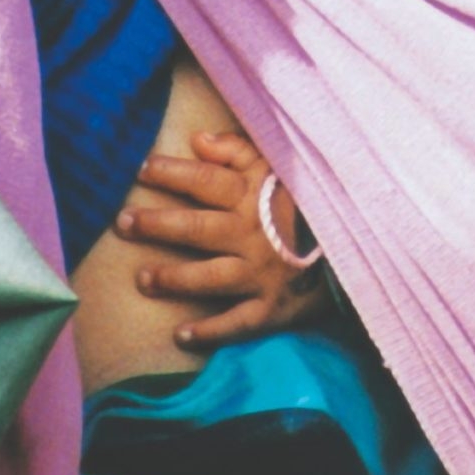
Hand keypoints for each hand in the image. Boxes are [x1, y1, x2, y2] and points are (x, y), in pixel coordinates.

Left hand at [116, 129, 324, 351]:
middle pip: (198, 228)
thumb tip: (198, 139)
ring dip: (175, 278)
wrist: (351, 250)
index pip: (207, 181)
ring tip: (143, 278)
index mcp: (254, 198)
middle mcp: (254, 235)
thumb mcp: (278, 168)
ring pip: (211, 276)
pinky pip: (238, 323)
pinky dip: (210, 331)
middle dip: (158, 225)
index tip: (141, 169)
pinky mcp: (273, 308)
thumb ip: (238, 151)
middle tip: (123, 222)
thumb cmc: (304, 206)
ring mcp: (262, 274)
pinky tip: (181, 335)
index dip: (173, 173)